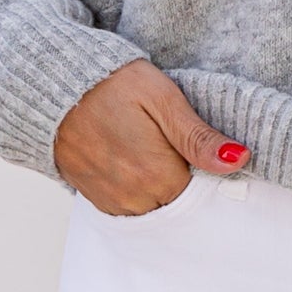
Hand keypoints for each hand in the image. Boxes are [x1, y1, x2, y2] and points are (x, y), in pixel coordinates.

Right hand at [54, 64, 246, 214]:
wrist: (53, 84)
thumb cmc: (111, 83)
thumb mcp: (163, 99)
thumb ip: (199, 137)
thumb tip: (238, 160)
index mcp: (158, 176)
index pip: (202, 194)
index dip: (204, 172)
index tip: (197, 148)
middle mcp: (134, 198)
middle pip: (177, 204)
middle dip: (182, 180)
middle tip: (172, 143)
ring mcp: (112, 201)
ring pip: (153, 208)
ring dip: (158, 187)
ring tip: (149, 148)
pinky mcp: (94, 197)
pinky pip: (128, 207)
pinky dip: (136, 190)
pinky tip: (132, 159)